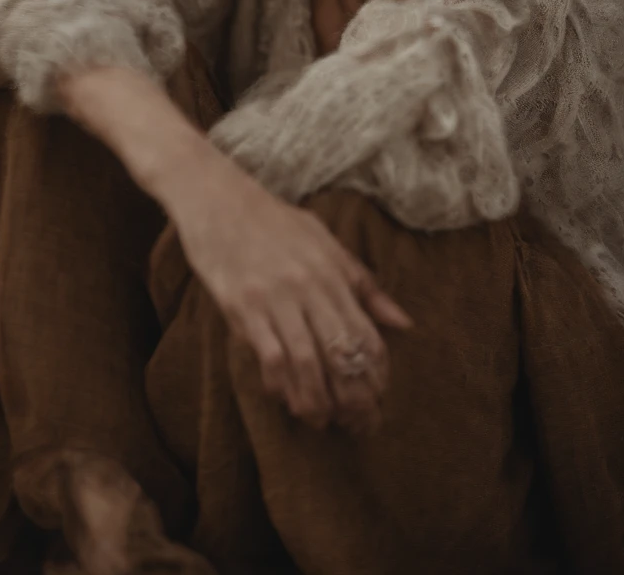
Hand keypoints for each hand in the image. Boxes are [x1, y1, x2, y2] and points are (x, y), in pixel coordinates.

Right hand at [168, 153, 412, 431]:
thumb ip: (364, 283)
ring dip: (317, 400)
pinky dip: (280, 383)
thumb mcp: (326, 241)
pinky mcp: (241, 305)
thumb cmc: (274, 220)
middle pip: (340, 355)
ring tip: (322, 422)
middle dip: (354, 398)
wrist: (219, 198)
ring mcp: (274, 297)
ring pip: (306, 362)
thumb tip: (403, 322)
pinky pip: (268, 354)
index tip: (379, 398)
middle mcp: (308, 287)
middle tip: (359, 425)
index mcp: (333, 272)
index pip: (366, 334)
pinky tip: (286, 399)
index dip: (376, 374)